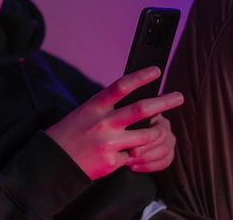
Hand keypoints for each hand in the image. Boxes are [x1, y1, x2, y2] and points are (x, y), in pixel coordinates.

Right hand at [45, 66, 183, 179]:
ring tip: (160, 132)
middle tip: (179, 97)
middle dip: (164, 102)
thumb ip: (106, 108)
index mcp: (95, 106)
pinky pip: (132, 158)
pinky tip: (123, 156)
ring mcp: (108, 142)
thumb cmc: (69, 134)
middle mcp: (103, 122)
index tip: (156, 71)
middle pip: (141, 109)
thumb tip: (132, 104)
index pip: (121, 86)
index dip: (140, 77)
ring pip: (146, 136)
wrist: (53, 161)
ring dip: (156, 135)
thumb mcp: (84, 113)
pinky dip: (132, 157)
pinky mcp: (111, 162)